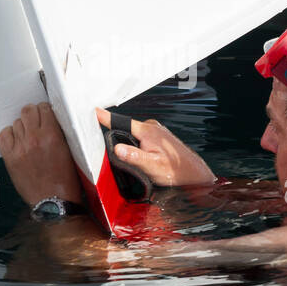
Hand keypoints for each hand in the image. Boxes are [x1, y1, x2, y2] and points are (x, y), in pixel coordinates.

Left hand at [0, 103, 85, 207]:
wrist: (54, 201)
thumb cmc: (65, 180)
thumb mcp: (70, 151)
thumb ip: (59, 132)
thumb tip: (51, 119)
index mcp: (52, 136)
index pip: (44, 108)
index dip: (45, 111)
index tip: (46, 115)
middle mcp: (34, 139)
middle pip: (27, 111)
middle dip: (33, 115)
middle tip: (36, 123)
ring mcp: (20, 148)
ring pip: (16, 123)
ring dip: (23, 127)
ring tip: (29, 137)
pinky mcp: (10, 158)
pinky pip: (4, 135)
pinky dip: (10, 135)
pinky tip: (17, 141)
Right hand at [95, 107, 216, 187]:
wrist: (193, 174)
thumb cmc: (176, 171)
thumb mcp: (152, 166)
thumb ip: (134, 156)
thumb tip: (117, 148)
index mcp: (147, 131)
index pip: (121, 121)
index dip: (105, 117)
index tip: (93, 111)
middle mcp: (150, 127)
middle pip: (125, 130)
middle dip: (119, 141)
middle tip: (125, 158)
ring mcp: (154, 131)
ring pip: (133, 135)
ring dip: (130, 146)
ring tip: (141, 162)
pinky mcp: (157, 137)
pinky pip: (140, 138)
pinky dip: (137, 147)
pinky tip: (145, 160)